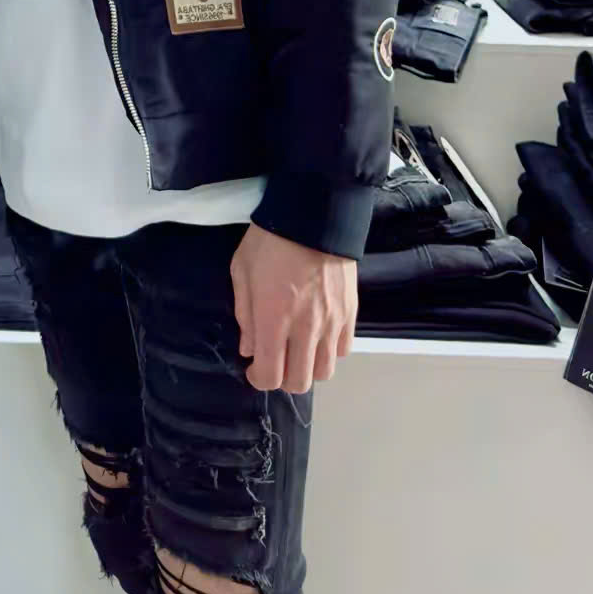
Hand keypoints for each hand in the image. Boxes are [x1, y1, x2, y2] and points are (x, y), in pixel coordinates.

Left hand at [230, 225, 356, 394]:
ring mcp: (332, 322)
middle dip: (283, 378)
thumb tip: (250, 350)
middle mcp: (306, 327)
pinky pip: (343, 350)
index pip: (271, 375)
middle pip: (299, 381)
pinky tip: (318, 336)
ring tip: (298, 349)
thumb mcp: (242, 271)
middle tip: (275, 361)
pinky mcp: (351, 312)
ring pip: (324, 371)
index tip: (254, 369)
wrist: (314, 212)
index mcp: (274, 318)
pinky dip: (329, 351)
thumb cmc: (269, 239)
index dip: (259, 380)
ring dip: (308, 367)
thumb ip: (245, 315)